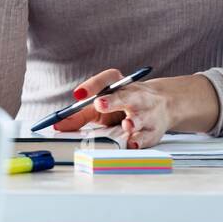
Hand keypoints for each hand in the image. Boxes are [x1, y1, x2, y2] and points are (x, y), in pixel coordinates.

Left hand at [51, 69, 180, 148]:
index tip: (79, 95)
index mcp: (120, 86)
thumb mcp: (104, 105)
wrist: (163, 104)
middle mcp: (134, 96)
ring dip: (132, 122)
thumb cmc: (126, 104)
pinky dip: (140, 140)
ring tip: (126, 125)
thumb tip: (59, 124)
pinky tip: (133, 143)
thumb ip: (81, 114)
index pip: (108, 79)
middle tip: (99, 104)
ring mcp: (146, 113)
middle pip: (124, 96)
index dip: (93, 85)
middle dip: (112, 101)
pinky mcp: (153, 131)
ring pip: (139, 117)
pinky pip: (147, 136)